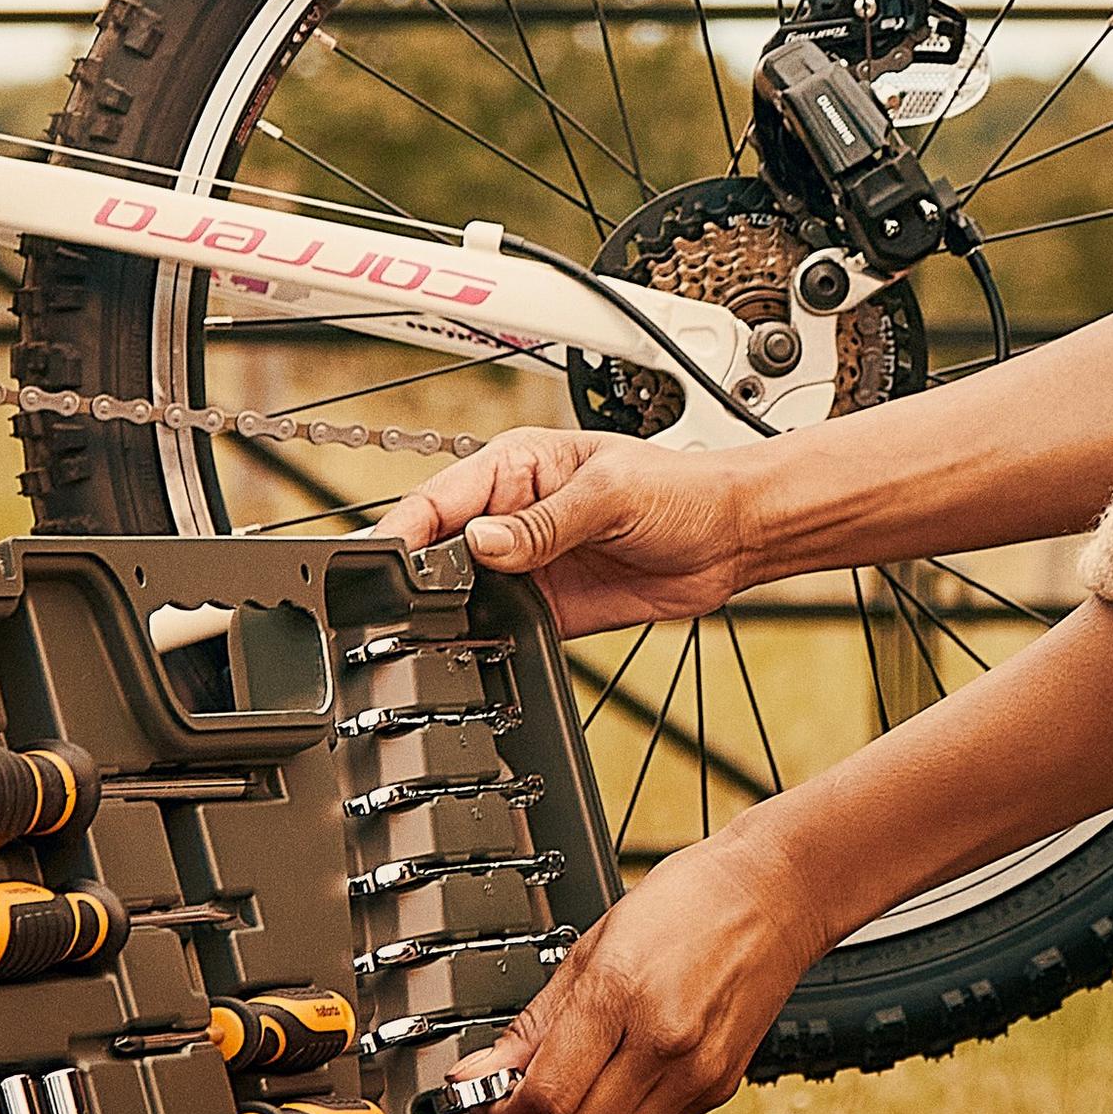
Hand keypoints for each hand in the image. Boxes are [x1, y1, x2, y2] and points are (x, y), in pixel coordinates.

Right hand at [387, 429, 780, 636]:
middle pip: (440, 548)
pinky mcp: (548, 606)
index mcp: (515, 467)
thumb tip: (481, 543)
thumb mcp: (610, 494)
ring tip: (433, 629)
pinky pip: (502, 626)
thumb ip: (543, 523)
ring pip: (463, 592)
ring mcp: (527, 563)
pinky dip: (486, 638)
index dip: (405, 529)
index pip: (439, 497)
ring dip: (449, 610)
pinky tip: (477, 646)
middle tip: (401, 605)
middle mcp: (512, 515)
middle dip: (418, 576)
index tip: (379, 559)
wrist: (733, 535)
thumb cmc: (682, 488)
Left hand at [443, 823, 833, 1113]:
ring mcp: (697, 1075)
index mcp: (622, 996)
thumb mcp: (590, 946)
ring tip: (543, 1113)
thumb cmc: (687, 903)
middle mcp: (666, 1046)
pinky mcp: (718, 1090)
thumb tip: (483, 1073)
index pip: (543, 1099)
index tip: (480, 1103)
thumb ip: (534, 1024)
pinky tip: (596, 1098)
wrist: (774, 895)